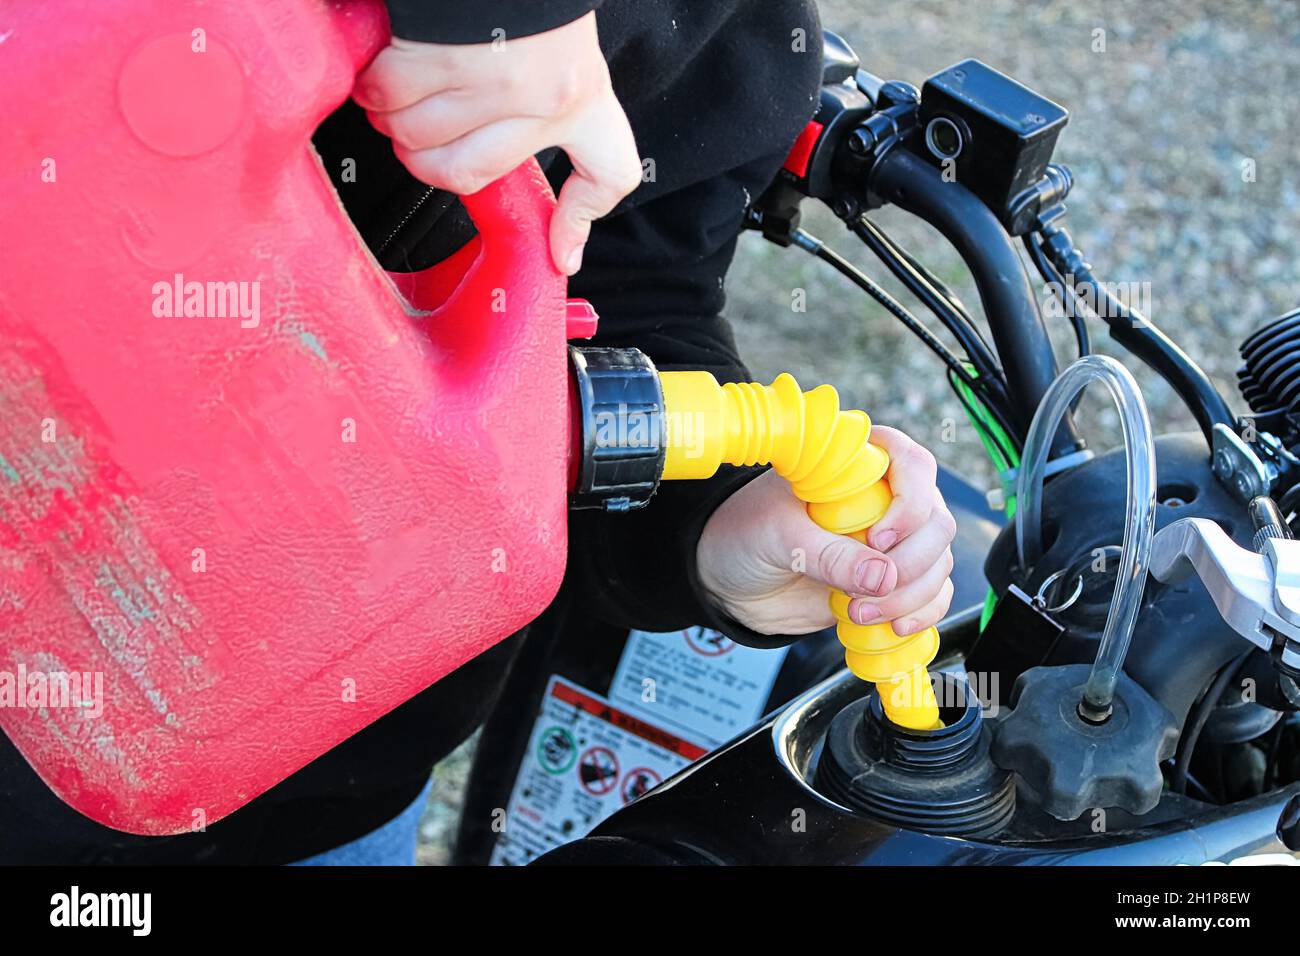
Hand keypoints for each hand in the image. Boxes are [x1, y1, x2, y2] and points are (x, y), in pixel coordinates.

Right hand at [354, 12, 641, 275]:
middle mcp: (543, 94)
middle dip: (425, 158)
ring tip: (404, 86)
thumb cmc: (529, 3)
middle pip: (460, 175)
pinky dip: (372, 86)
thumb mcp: (571, 72)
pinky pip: (384, 96)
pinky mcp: (438, 51)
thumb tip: (564, 252)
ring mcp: (490, 76)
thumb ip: (575, 153)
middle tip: (422, 130)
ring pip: (414, 137)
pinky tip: (387, 64)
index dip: (582, 217)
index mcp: (584, 96)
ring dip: (393, 117)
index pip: (609, 171)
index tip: (560, 253)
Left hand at [696, 426, 956, 636]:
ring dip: (910, 596)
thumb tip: (883, 576)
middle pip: (934, 522)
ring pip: (937, 563)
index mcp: (857, 463)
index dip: (909, 502)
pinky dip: (920, 613)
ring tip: (859, 613)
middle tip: (866, 592)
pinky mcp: (890, 579)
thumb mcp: (779, 536)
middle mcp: (885, 496)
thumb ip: (829, 555)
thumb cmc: (746, 533)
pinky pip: (930, 595)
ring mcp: (892, 540)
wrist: (730, 580)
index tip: (877, 538)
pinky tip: (891, 626)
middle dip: (909, 564)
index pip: (913, 464)